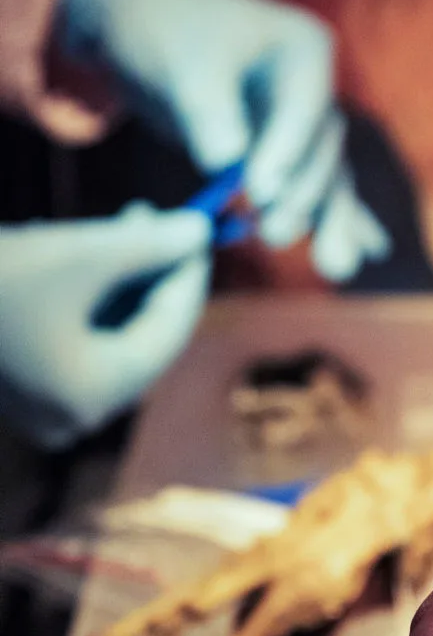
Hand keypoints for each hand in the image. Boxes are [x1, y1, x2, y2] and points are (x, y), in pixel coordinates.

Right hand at [0, 204, 210, 447]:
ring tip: (130, 225)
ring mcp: (49, 405)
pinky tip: (88, 252)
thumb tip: (200, 230)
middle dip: (156, 276)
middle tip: (170, 223)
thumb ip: (148, 245)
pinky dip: (90, 299)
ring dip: (124, 281)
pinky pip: (77, 341)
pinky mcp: (24, 387)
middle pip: (143, 336)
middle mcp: (79, 412)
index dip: (190, 276)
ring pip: (110, 335)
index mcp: (97, 394)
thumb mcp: (76, 252)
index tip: (204, 229)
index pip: (170, 330)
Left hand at [57, 0, 385, 269]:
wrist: (146, 23)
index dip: (287, 153)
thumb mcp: (180, 65)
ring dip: (330, 223)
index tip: (258, 193)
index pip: (305, 110)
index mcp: (305, 49)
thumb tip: (227, 162)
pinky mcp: (293, 151)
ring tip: (335, 269)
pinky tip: (372, 252)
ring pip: (328, 178)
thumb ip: (206, 112)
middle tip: (273, 235)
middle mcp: (317, 88)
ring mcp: (308, 123)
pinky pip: (321, 188)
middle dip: (302, 197)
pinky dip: (344, 218)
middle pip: (323, 152)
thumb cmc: (163, 31)